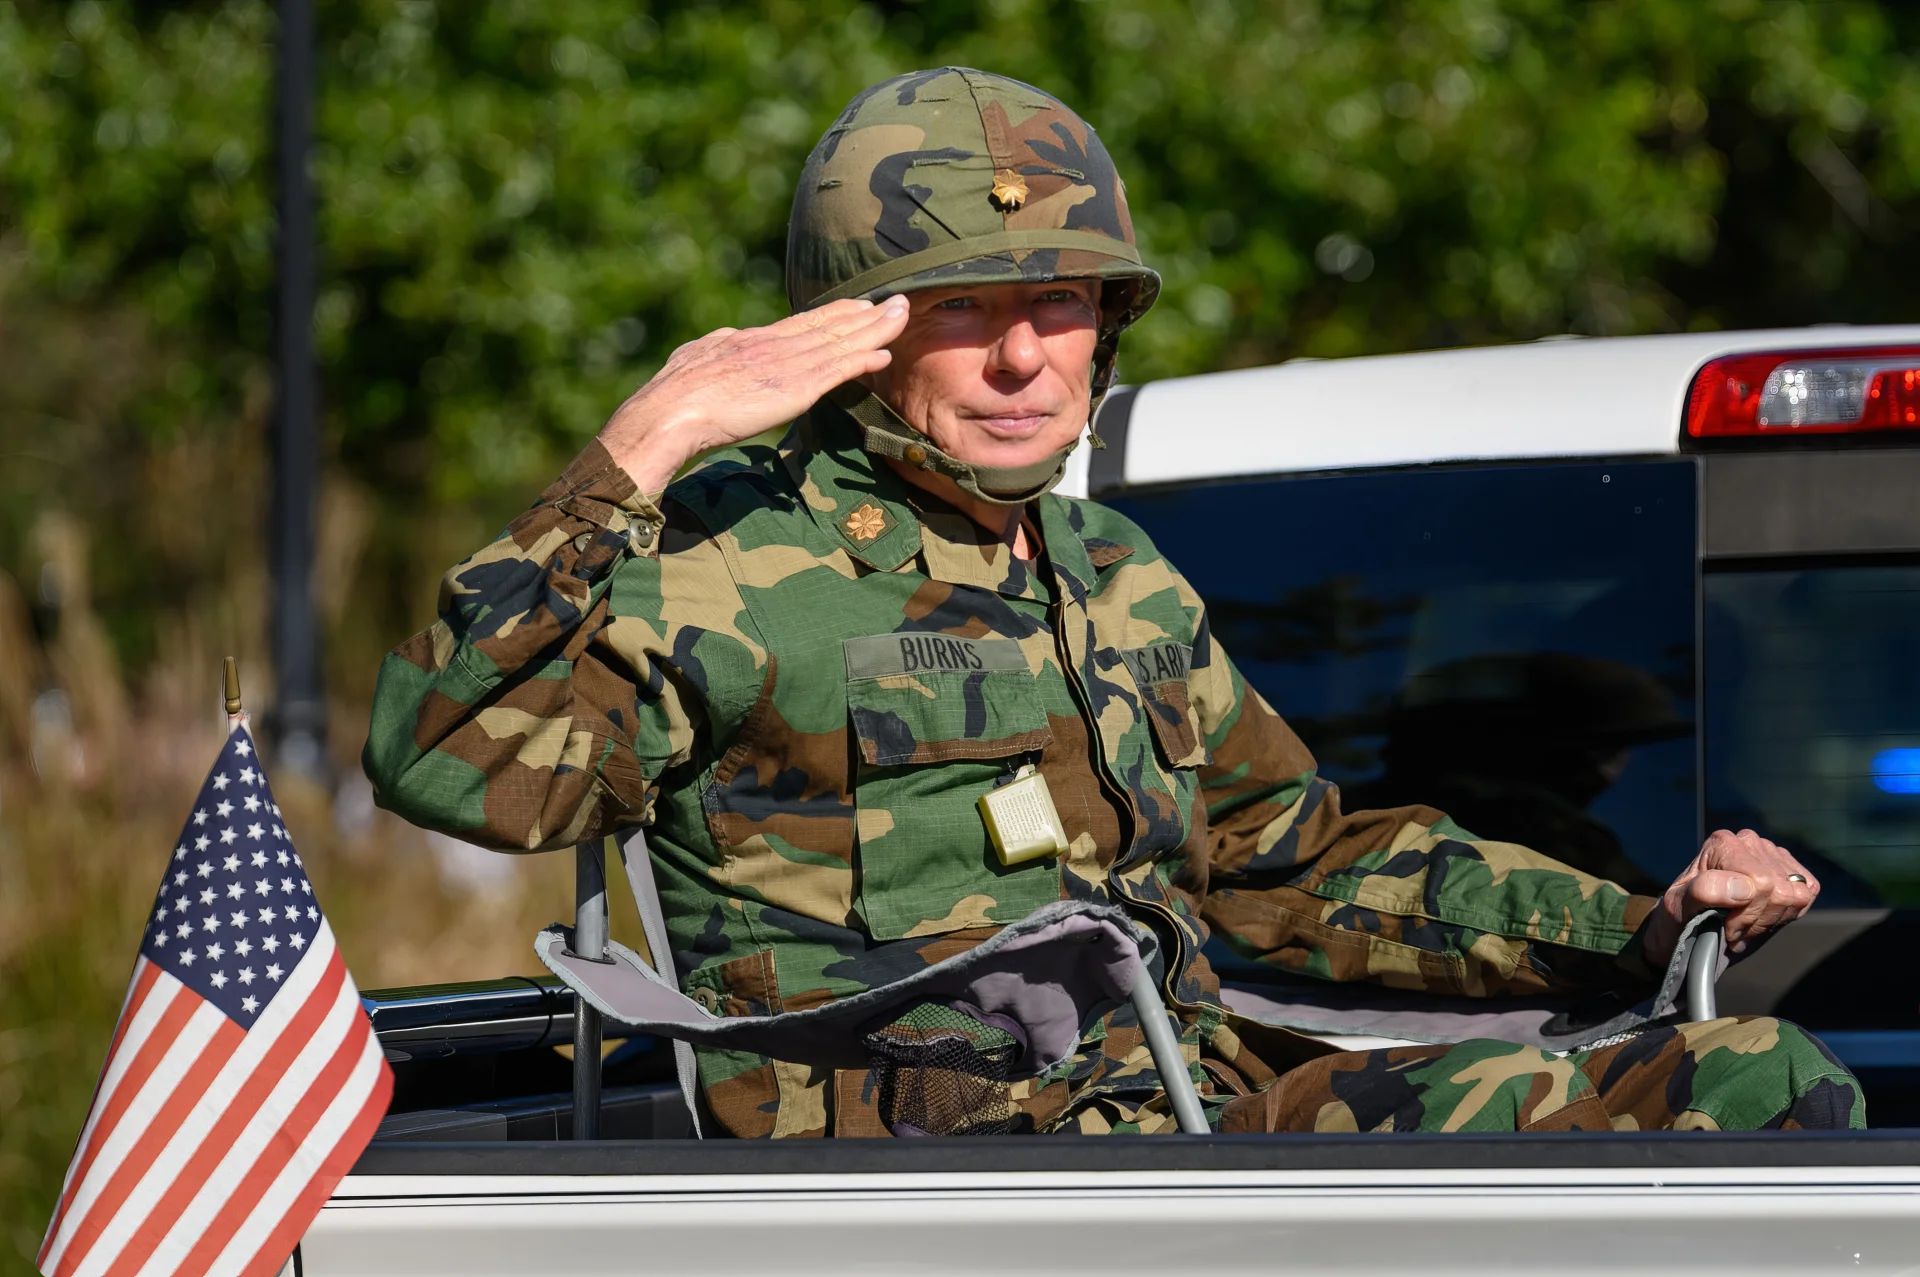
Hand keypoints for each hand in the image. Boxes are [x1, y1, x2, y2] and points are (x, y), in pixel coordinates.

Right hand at [595, 296, 911, 495]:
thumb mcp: (695, 358)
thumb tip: (727, 338)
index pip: (802, 323)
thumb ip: (718, 347)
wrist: (666, 412)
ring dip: (875, 329)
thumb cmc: (670, 397)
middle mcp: (772, 344)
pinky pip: (836, 370)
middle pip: (829, 324)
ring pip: (840, 342)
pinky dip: (862, 360)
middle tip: (898, 299)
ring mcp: (785, 365)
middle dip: (866, 313)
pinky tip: (884, 353)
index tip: (859, 304)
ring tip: (902, 315)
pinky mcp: (794, 389)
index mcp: (749, 339)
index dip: (834, 313)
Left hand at [1642, 828, 1818, 966]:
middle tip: (1735, 929)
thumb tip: (1743, 886)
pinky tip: (1762, 917)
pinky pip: (1807, 894)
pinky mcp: (1791, 870)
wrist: (1690, 924)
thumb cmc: (1682, 913)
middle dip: (1758, 920)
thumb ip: (1705, 890)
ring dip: (1771, 920)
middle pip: (1780, 891)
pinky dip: (1788, 914)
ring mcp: (1773, 854)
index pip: (1760, 883)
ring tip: (1746, 924)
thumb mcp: (1679, 904)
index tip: (1726, 926)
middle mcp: (1750, 842)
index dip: (1747, 913)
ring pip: (1796, 895)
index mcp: (1723, 843)